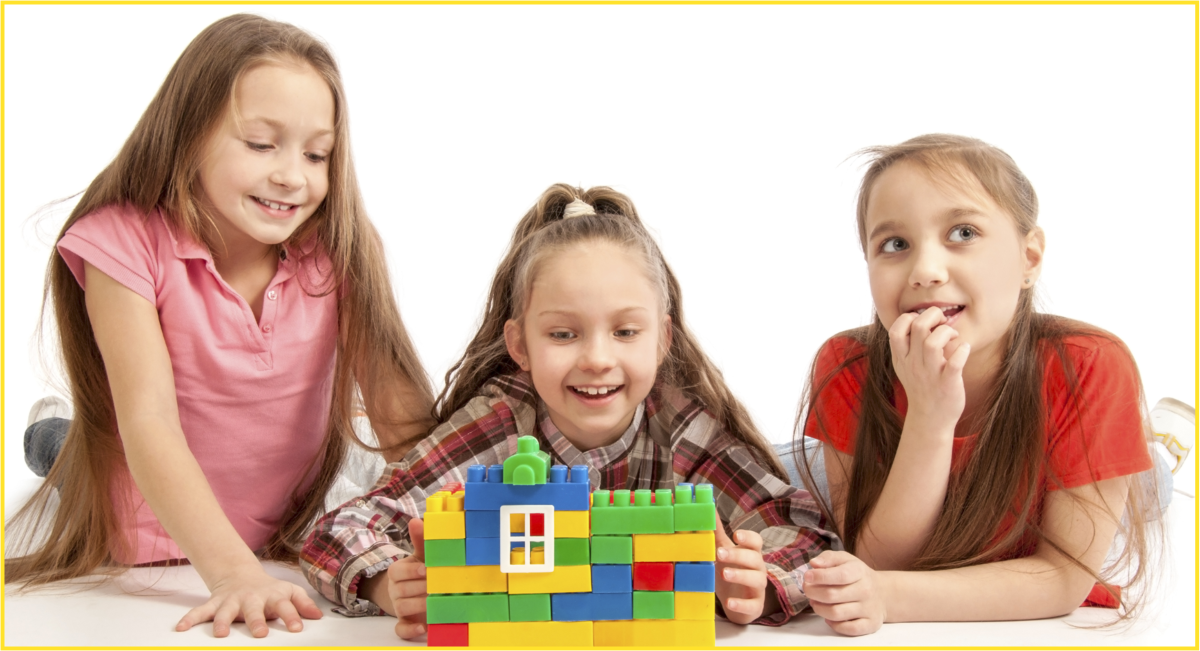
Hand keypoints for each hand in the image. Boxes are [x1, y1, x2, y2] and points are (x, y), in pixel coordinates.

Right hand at [176, 563, 322, 636]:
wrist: (241, 574)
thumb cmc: (270, 590)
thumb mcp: (290, 591)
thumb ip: (303, 604)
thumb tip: (318, 616)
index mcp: (273, 596)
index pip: (285, 606)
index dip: (292, 616)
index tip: (296, 628)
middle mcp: (251, 599)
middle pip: (254, 610)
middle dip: (257, 621)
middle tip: (260, 634)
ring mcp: (231, 601)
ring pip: (225, 612)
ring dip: (222, 622)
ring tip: (219, 634)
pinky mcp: (214, 604)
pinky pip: (199, 612)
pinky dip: (190, 619)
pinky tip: (181, 628)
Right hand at [387, 518, 428, 639]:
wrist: (417, 592)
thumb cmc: (422, 571)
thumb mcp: (422, 556)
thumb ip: (420, 540)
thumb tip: (416, 520)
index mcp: (398, 572)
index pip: (397, 571)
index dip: (410, 571)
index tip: (426, 570)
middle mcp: (396, 590)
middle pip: (400, 590)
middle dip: (419, 588)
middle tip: (436, 586)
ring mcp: (399, 607)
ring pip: (402, 607)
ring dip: (418, 604)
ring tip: (434, 602)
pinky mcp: (405, 623)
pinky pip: (401, 630)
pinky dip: (410, 630)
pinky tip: (423, 627)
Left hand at [714, 523, 777, 623]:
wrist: (738, 602)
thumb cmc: (731, 570)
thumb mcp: (723, 551)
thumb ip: (717, 532)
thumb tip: (708, 506)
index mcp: (749, 553)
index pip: (756, 542)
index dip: (748, 537)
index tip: (736, 535)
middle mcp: (757, 569)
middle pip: (754, 559)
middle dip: (738, 555)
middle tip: (719, 554)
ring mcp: (758, 588)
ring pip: (756, 580)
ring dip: (740, 576)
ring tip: (723, 574)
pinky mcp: (755, 606)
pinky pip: (752, 605)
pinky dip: (741, 604)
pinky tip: (729, 602)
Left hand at [803, 550, 884, 635]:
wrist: (883, 593)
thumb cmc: (857, 575)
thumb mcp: (845, 559)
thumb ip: (828, 558)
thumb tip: (814, 564)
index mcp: (859, 571)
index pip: (839, 575)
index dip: (819, 577)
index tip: (807, 576)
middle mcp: (865, 590)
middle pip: (831, 595)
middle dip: (813, 593)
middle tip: (807, 590)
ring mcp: (869, 609)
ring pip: (836, 613)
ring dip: (819, 609)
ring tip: (815, 602)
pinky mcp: (870, 624)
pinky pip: (848, 629)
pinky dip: (834, 625)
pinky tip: (828, 617)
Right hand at [888, 307, 968, 428]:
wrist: (930, 420)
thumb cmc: (922, 388)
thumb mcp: (905, 367)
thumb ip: (906, 345)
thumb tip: (919, 318)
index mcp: (901, 358)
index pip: (896, 329)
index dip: (910, 318)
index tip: (924, 323)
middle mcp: (913, 364)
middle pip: (917, 327)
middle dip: (933, 316)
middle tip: (942, 323)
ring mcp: (930, 374)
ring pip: (932, 342)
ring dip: (947, 332)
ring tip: (953, 336)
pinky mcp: (948, 384)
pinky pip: (955, 362)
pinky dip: (963, 350)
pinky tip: (964, 350)